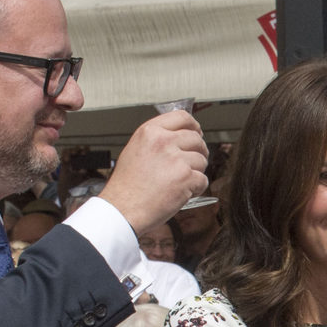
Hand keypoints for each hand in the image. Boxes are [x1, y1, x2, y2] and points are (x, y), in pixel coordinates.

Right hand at [101, 112, 208, 235]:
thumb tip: (178, 137)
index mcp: (150, 131)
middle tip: (192, 164)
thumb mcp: (136, 150)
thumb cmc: (127, 186)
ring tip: (180, 182)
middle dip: (198, 152)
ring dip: (196, 172)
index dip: (194, 126)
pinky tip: (182, 193)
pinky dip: (197, 189)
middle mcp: (163, 142)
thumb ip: (157, 140)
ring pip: (202, 160)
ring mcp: (176, 159)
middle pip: (196, 139)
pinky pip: (203, 180)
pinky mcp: (186, 178)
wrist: (123, 208)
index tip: (197, 133)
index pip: (182, 117)